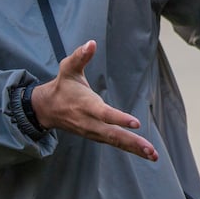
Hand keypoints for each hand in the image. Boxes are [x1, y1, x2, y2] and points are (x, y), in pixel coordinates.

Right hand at [29, 40, 158, 160]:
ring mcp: (93, 132)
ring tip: (153, 155)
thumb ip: (80, 56)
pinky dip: (129, 149)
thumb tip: (91, 43)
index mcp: (85, 105)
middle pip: (112, 134)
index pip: (103, 114)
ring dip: (134, 149)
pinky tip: (146, 154)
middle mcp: (89, 122)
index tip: (136, 123)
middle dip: (132, 142)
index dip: (119, 119)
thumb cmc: (62, 86)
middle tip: (150, 150)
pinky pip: (114, 143)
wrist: (46, 109)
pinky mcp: (96, 136)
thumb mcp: (68, 68)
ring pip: (115, 142)